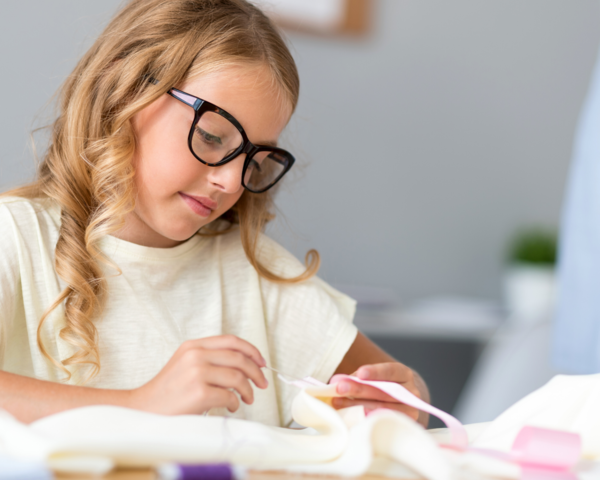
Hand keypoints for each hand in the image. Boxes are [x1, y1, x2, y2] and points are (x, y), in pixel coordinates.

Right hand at [128, 335, 267, 414]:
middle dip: (256, 372)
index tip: (262, 362)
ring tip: (247, 398)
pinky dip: (236, 403)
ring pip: (238, 377)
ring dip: (248, 390)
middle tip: (262, 383)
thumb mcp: (186, 364)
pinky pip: (229, 396)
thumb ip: (209, 359)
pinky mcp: (199, 393)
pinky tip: (232, 407)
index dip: (252, 350)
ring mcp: (197, 373)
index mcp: (193, 346)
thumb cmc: (168, 392)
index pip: (231, 341)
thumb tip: (244, 364)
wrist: (143, 409)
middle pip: (239, 358)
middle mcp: (195, 355)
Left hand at [331, 362, 422, 421]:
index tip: (360, 374)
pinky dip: (364, 419)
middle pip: (383, 392)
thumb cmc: (381, 387)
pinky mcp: (401, 426)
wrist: (399, 403)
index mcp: (404, 374)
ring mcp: (409, 412)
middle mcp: (410, 393)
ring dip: (356, 405)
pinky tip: (351, 416)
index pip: (391, 371)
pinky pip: (381, 423)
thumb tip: (337, 382)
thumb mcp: (375, 377)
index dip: (375, 372)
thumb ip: (358, 378)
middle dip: (359, 389)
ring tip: (338, 402)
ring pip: (381, 409)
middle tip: (339, 388)